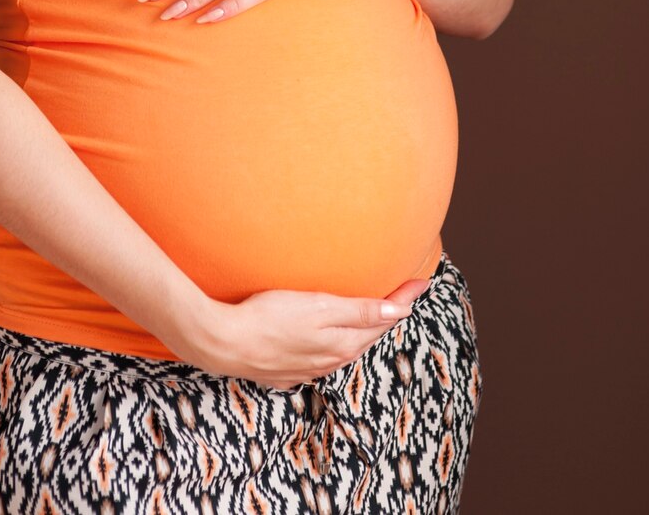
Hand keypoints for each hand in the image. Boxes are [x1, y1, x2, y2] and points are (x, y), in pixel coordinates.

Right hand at [174, 275, 432, 390]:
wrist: (223, 343)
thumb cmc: (269, 317)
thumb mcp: (318, 307)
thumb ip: (359, 310)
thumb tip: (400, 311)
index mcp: (343, 342)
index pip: (384, 318)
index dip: (405, 298)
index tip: (424, 281)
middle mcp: (331, 358)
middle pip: (369, 334)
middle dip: (391, 312)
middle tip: (408, 291)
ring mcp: (310, 367)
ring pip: (348, 345)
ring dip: (366, 328)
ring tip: (378, 310)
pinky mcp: (289, 368)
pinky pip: (324, 354)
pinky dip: (339, 340)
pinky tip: (333, 333)